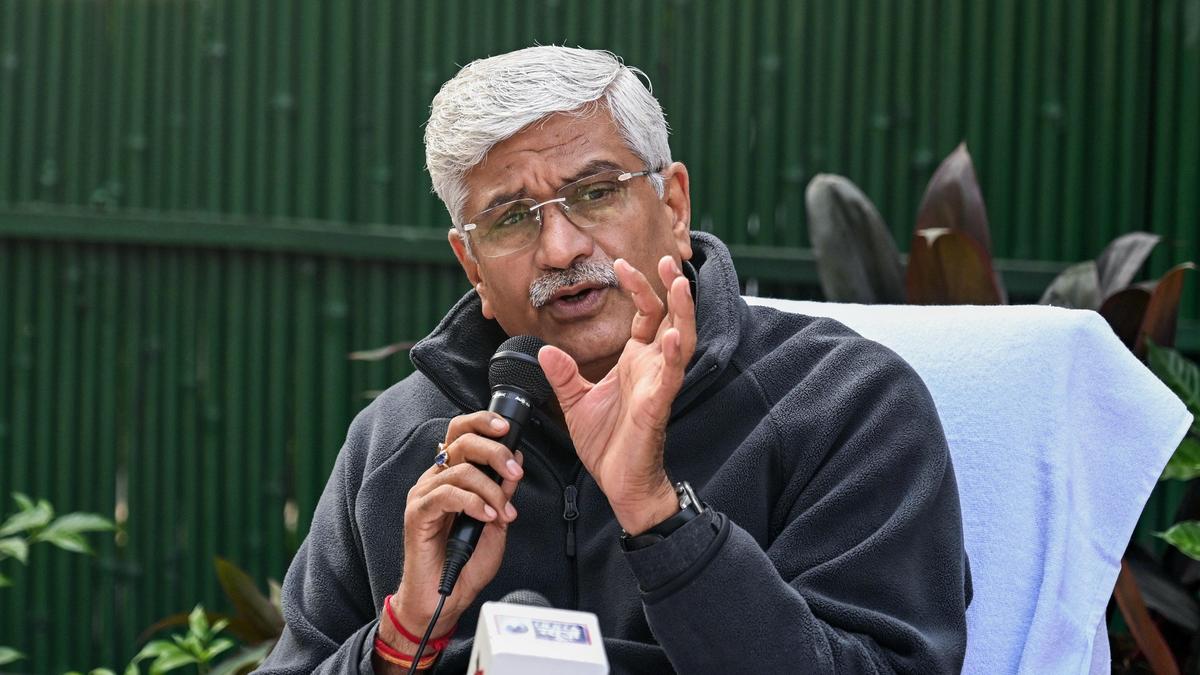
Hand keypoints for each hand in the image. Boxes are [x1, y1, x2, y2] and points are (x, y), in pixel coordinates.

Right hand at [386, 412, 524, 645]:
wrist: (444, 597)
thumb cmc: (466, 562)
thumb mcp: (496, 521)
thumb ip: (503, 491)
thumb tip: (515, 460)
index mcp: (451, 475)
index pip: (461, 433)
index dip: (482, 423)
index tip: (508, 428)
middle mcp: (435, 479)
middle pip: (461, 441)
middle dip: (494, 451)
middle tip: (515, 471)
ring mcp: (423, 494)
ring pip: (460, 470)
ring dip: (490, 490)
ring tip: (502, 512)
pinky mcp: (417, 513)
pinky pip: (447, 494)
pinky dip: (473, 503)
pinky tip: (486, 517)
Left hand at [538, 255, 695, 533]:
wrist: (618, 484)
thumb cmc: (607, 444)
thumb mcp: (575, 403)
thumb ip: (563, 375)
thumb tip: (545, 350)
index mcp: (635, 362)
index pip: (645, 315)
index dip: (639, 288)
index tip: (622, 263)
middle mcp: (651, 368)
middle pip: (669, 318)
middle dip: (671, 289)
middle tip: (668, 259)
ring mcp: (658, 386)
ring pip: (680, 341)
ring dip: (683, 313)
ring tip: (681, 285)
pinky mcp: (657, 407)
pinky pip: (669, 378)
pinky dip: (671, 356)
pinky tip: (671, 335)